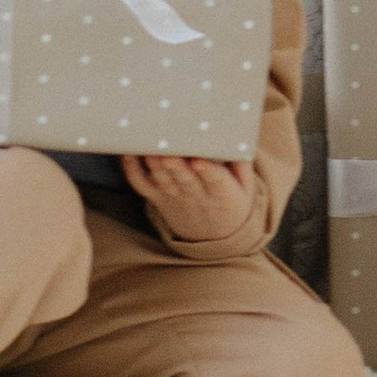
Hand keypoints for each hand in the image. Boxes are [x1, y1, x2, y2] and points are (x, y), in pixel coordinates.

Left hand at [124, 151, 257, 240]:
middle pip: (185, 179)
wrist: (216, 238)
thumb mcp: (247, 188)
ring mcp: (175, 197)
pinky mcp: (159, 198)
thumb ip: (243, 163)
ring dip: (155, 164)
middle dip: (175, 165)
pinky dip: (133, 171)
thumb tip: (240, 137)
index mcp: (222, 193)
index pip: (215, 180)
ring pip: (164, 180)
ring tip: (149, 148)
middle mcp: (197, 196)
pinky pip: (142, 185)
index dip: (207, 170)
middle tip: (168, 151)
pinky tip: (128, 154)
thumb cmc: (232, 203)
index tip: (199, 160)